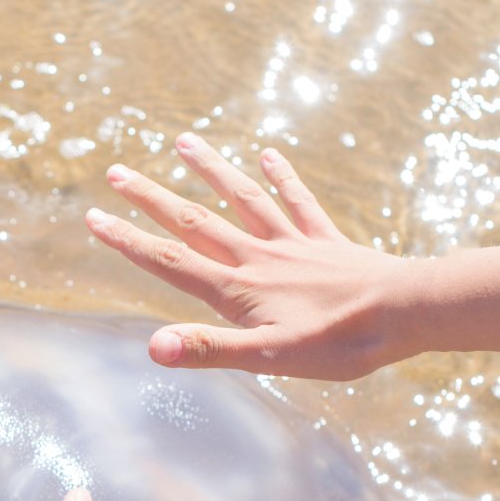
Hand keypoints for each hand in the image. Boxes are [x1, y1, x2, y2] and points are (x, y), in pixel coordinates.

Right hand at [84, 132, 416, 379]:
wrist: (405, 313)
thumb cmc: (339, 344)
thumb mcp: (267, 359)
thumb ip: (208, 351)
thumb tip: (153, 347)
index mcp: (238, 290)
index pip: (171, 262)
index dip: (129, 241)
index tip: (94, 218)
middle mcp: (258, 258)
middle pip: (195, 221)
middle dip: (152, 198)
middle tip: (116, 172)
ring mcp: (292, 245)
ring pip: (241, 200)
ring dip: (209, 170)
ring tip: (182, 141)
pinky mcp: (325, 241)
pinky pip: (297, 202)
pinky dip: (280, 177)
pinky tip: (267, 155)